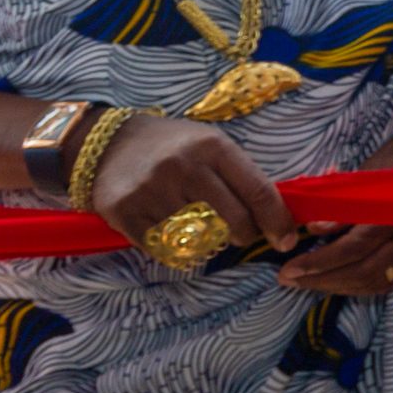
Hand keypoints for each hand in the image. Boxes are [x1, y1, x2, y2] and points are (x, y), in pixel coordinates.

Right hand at [88, 115, 300, 255]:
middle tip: (241, 235)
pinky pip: (165, 249)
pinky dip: (175, 249)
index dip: (277, 221)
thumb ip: (240, 176)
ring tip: (200, 226)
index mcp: (213, 147)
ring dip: (208, 242)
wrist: (107, 143)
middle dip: (245, 235)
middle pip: (234, 221)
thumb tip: (276, 217)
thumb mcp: (211, 145)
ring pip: (201, 239)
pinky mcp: (126, 212)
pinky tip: (171, 232)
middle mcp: (185, 167)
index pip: (258, 191)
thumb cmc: (173, 147)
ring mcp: (153, 190)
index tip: (285, 240)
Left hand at [280, 97, 392, 295]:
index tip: (291, 266)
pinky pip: (385, 282)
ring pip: (374, 281)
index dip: (323, 259)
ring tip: (303, 282)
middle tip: (288, 278)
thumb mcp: (371, 174)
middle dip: (322, 278)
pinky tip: (331, 280)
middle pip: (365, 270)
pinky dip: (355, 285)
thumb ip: (345, 202)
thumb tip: (314, 227)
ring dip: (336, 285)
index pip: (359, 245)